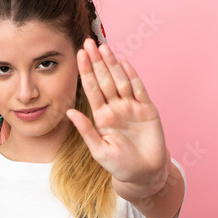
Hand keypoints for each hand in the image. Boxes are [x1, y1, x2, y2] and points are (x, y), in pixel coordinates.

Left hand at [65, 38, 168, 192]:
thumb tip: (69, 112)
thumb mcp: (99, 151)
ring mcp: (132, 107)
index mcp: (102, 117)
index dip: (86, 72)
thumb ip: (86, 131)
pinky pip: (139, 90)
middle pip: (105, 80)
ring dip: (112, 64)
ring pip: (120, 81)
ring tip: (104, 47)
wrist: (145, 173)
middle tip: (88, 43)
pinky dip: (133, 76)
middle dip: (97, 61)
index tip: (79, 55)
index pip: (91, 89)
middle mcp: (116, 108)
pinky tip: (125, 63)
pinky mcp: (148, 110)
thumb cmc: (120, 166)